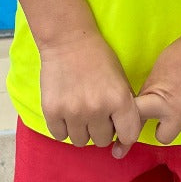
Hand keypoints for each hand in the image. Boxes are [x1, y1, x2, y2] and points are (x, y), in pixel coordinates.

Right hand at [37, 29, 140, 150]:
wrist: (68, 40)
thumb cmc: (98, 58)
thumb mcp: (121, 81)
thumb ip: (125, 108)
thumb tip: (124, 134)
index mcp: (120, 100)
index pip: (128, 137)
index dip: (124, 135)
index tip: (118, 129)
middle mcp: (97, 109)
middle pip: (102, 141)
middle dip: (101, 130)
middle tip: (96, 114)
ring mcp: (73, 112)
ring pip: (80, 141)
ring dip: (82, 130)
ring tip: (80, 113)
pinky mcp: (52, 111)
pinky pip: (60, 135)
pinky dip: (63, 128)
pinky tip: (66, 113)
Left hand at [128, 25, 180, 150]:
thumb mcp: (161, 66)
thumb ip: (154, 86)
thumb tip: (150, 95)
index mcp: (157, 95)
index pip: (136, 116)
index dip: (131, 118)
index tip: (128, 126)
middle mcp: (173, 111)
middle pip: (159, 136)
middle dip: (157, 127)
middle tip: (158, 116)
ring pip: (179, 131)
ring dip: (176, 122)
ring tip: (180, 102)